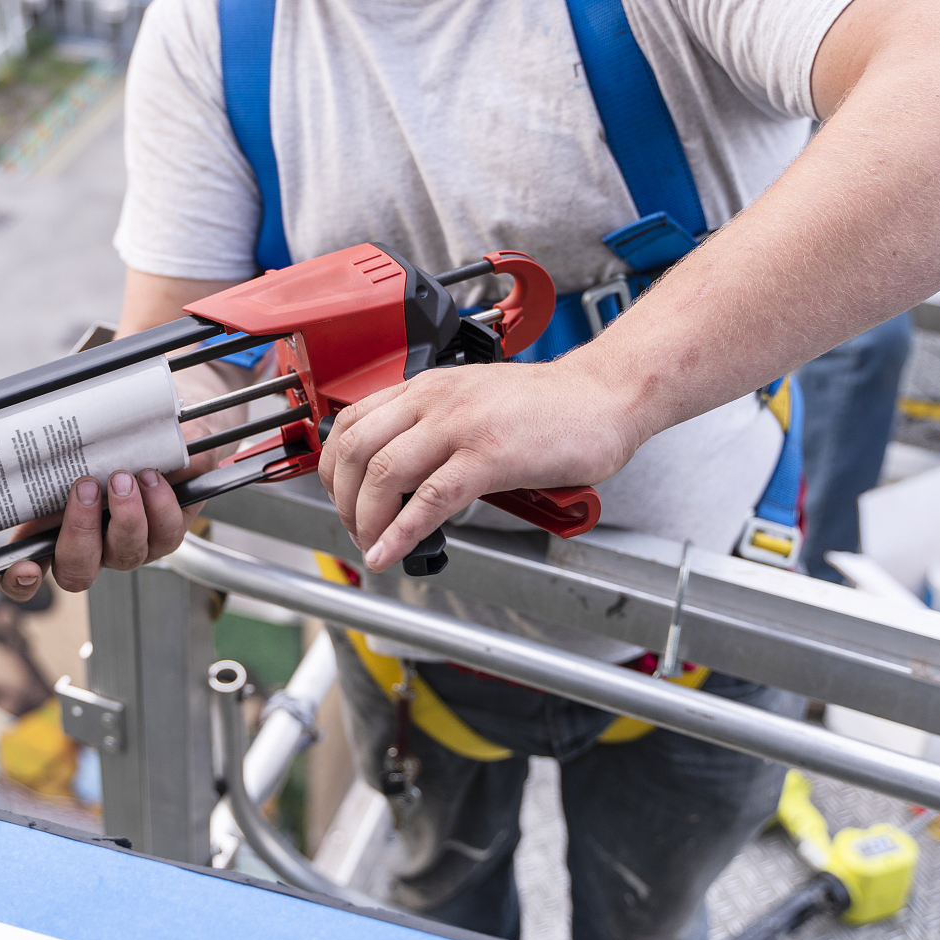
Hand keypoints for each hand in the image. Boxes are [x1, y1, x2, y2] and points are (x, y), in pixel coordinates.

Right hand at [0, 360, 247, 600]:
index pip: (28, 572)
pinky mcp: (168, 534)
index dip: (20, 582)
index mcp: (57, 529)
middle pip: (76, 572)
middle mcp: (94, 547)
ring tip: (125, 477)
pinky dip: (160, 505)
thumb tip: (44, 431)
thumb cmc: (117, 432)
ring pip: (125, 555)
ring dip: (125, 516)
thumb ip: (63, 445)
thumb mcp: (85, 438)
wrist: (169, 420)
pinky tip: (154, 478)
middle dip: (80, 532)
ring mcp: (131, 545)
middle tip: (86, 489)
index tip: (24, 567)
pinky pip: (165, 535)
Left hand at [317, 360, 635, 571]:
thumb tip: (399, 476)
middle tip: (356, 530)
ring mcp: (462, 426)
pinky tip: (393, 552)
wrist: (604, 395)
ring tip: (373, 545)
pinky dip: (403, 531)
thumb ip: (433, 429)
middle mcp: (435, 400)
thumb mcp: (472, 403)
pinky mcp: (491, 456)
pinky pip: (432, 498)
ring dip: (368, 520)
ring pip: (385, 473)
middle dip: (344, 501)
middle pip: (356, 450)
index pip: (350, 423)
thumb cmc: (547, 406)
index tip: (341, 500)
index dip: (334, 470)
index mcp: (426, 388)